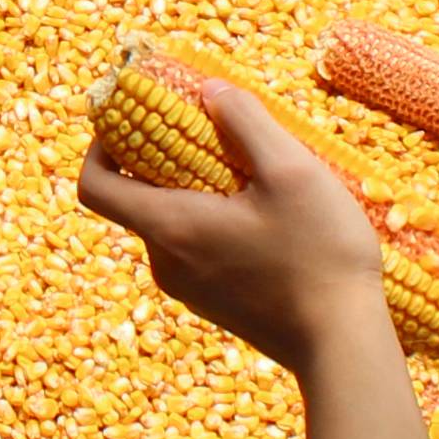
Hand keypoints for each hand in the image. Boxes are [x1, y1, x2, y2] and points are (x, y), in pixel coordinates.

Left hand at [71, 83, 393, 374]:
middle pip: (139, 200)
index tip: (132, 120)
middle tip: (216, 135)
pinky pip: (198, 250)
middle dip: (166, 159)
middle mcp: (167, 263)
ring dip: (199, 191)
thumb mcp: (290, 171)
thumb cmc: (319, 255)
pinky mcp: (218, 305)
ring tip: (255, 176)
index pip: (93, 186)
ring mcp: (191, 290)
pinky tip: (270, 217)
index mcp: (170, 227)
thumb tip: (210, 90)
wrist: (344, 347)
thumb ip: (246, 121)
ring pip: (174, 224)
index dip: (100, 146)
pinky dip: (217, 222)